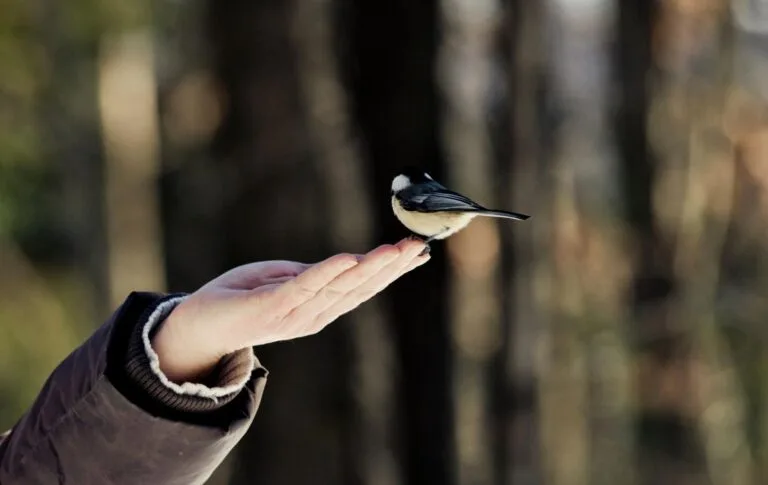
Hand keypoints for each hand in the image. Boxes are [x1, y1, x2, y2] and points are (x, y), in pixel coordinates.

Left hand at [151, 238, 429, 382]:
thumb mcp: (279, 279)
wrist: (195, 326)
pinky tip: (349, 259)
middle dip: (390, 267)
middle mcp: (312, 315)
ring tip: (396, 249)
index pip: (361, 287)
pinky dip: (327, 273)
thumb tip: (341, 263)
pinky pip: (303, 287)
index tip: (419, 252)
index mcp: (317, 307)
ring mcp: (293, 314)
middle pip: (358, 288)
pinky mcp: (270, 308)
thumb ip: (308, 274)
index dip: (391, 271)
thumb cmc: (238, 298)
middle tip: (418, 245)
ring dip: (369, 268)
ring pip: (339, 288)